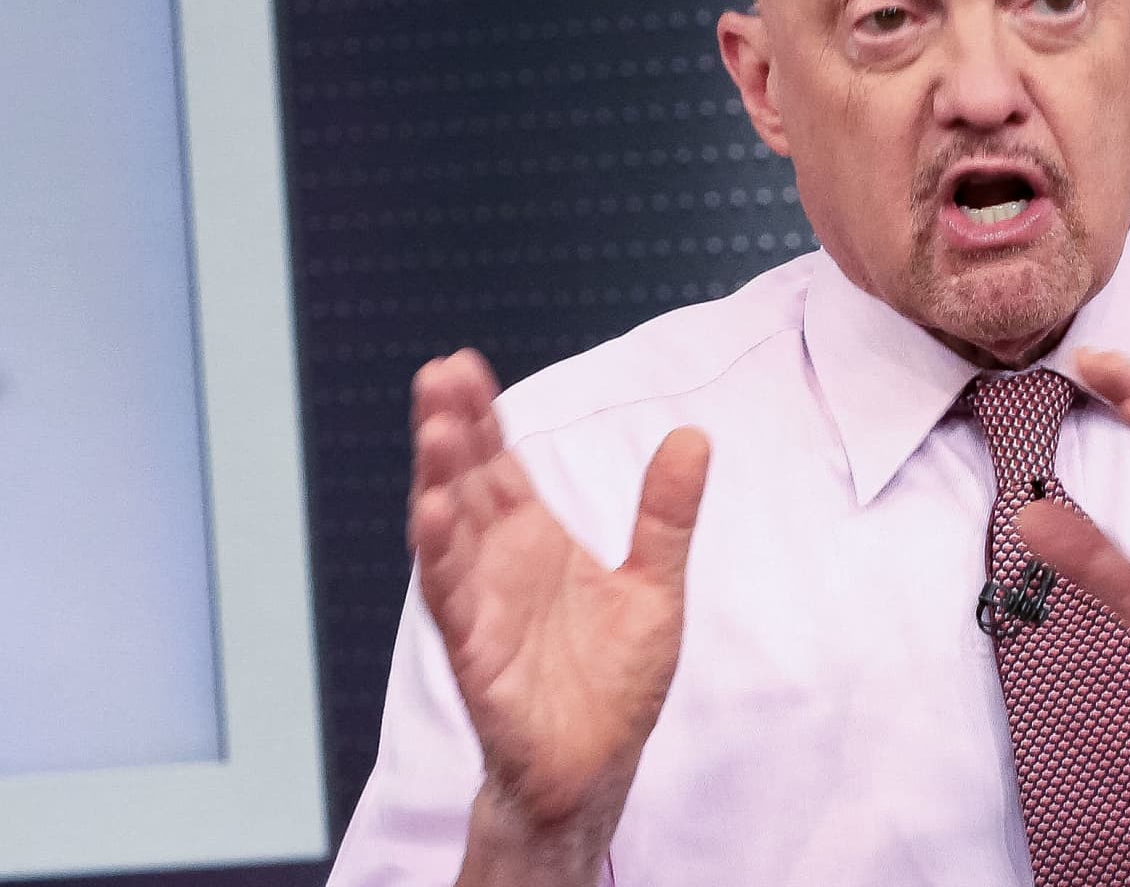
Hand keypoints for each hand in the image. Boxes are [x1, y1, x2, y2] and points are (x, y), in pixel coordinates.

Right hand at [409, 349, 710, 833]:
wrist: (596, 769)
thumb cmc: (612, 683)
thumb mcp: (654, 585)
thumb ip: (664, 514)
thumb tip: (693, 436)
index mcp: (534, 541)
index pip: (499, 465)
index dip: (480, 417)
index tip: (462, 365)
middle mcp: (499, 566)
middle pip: (466, 484)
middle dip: (448, 430)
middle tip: (438, 375)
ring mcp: (483, 608)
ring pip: (448, 534)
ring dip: (435, 482)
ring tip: (431, 430)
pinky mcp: (478, 656)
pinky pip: (453, 601)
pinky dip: (440, 558)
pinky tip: (433, 515)